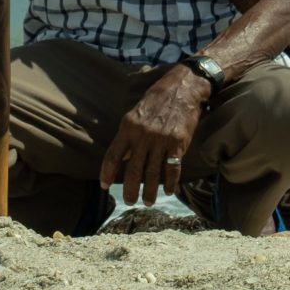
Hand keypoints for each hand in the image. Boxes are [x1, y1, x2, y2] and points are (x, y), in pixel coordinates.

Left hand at [100, 69, 205, 208]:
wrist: (185, 87)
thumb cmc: (158, 98)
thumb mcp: (137, 112)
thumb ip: (129, 135)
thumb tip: (125, 157)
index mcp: (128, 127)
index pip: (113, 156)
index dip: (106, 173)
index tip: (103, 186)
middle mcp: (143, 135)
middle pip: (132, 170)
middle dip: (129, 190)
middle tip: (129, 201)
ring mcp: (161, 140)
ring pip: (153, 173)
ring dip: (150, 191)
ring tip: (148, 202)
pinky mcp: (178, 142)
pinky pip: (172, 168)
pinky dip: (171, 182)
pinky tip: (169, 191)